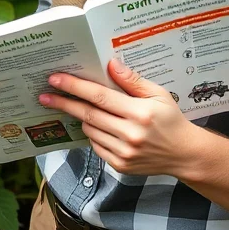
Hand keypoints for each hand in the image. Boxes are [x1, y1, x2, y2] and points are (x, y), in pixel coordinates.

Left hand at [38, 58, 203, 176]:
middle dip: (64, 103)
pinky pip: (95, 145)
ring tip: (83, 109)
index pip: (99, 97)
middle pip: (88, 114)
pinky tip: (100, 126)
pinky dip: (93, 134)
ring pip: (89, 130)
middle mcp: (130, 134)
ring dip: (82, 118)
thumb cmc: (171, 120)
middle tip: (44, 95)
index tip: (55, 79)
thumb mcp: (158, 94)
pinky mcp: (119, 165)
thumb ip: (132, 80)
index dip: (74, 87)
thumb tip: (110, 64)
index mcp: (139, 113)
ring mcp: (123, 152)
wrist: (184, 154)